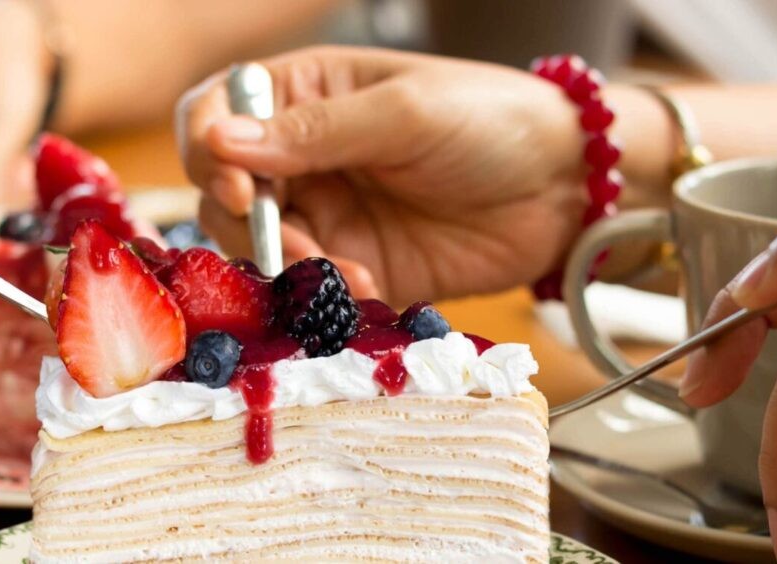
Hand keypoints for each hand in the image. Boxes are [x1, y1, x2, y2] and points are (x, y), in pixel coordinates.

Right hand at [177, 46, 598, 302]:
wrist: (568, 186)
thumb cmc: (492, 121)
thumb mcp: (404, 114)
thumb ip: (315, 132)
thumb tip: (220, 140)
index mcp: (304, 94)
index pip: (216, 116)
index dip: (209, 152)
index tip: (241, 189)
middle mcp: (301, 155)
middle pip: (224, 192)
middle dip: (250, 224)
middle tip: (301, 245)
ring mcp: (325, 213)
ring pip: (261, 248)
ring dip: (289, 266)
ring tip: (346, 270)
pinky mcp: (354, 266)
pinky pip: (311, 288)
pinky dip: (326, 294)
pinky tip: (371, 285)